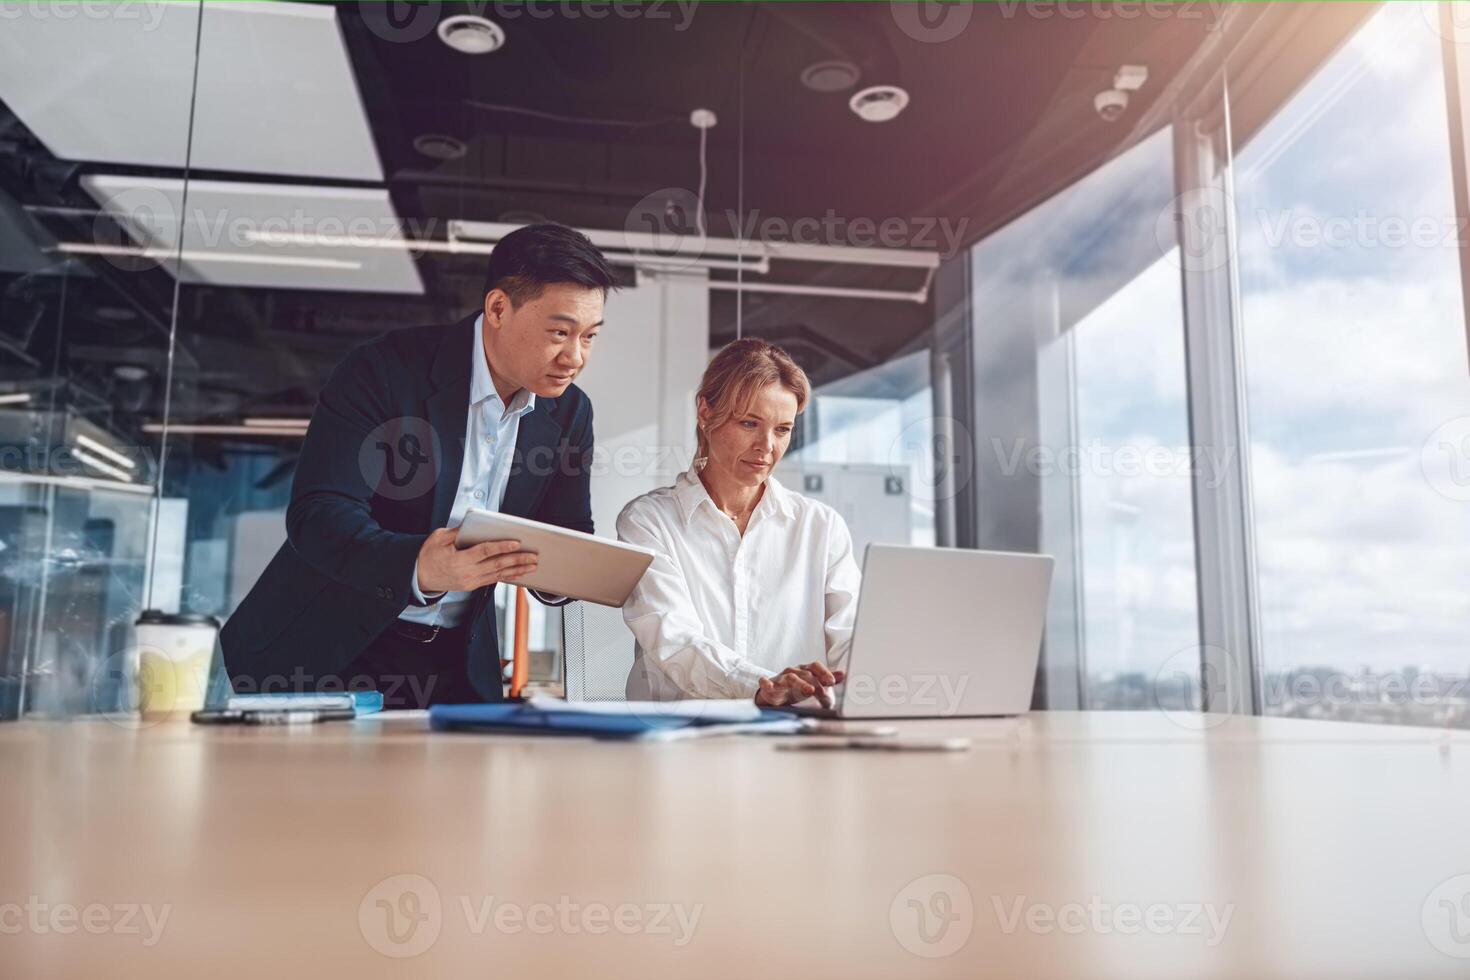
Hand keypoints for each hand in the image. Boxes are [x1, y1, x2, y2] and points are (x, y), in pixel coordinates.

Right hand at [415, 528, 537, 593]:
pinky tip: (518, 573)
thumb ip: (457, 531)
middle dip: (517, 560)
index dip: (501, 547)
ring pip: (498, 575)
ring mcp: (470, 581)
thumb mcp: (438, 538)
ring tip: (532, 566)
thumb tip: (473, 523)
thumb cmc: (427, 556)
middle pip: (497, 565)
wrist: (418, 577)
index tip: (516, 543)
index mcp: (459, 559)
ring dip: (517, 570)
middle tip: (533, 556)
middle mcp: (467, 573)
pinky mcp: (472, 586)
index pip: (484, 552)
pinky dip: (507, 576)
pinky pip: (493, 580)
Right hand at [755, 662, 845, 708]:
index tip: (832, 682)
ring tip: (809, 690)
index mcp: (805, 670)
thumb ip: (827, 681)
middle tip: (822, 691)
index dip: (824, 673)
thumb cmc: (795, 690)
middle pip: (805, 673)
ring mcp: (780, 678)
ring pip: (789, 678)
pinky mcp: (768, 687)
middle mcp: (794, 671)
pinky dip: (767, 684)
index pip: (816, 667)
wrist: (773, 696)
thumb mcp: (814, 685)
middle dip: (815, 682)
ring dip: (799, 683)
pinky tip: (769, 686)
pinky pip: (766, 683)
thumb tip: (843, 674)